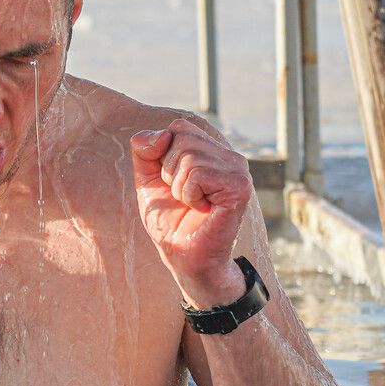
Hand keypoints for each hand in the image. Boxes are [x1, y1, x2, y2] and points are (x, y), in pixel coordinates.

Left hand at [130, 121, 253, 305]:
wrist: (184, 257)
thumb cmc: (170, 219)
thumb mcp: (148, 179)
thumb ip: (145, 149)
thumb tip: (162, 134)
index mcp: (212, 151)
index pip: (177, 127)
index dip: (163, 156)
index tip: (173, 183)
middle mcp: (229, 156)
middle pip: (181, 138)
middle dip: (169, 172)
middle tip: (183, 197)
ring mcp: (238, 170)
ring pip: (188, 156)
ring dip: (179, 187)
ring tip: (193, 204)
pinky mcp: (239, 187)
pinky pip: (198, 175)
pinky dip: (189, 195)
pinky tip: (203, 209)